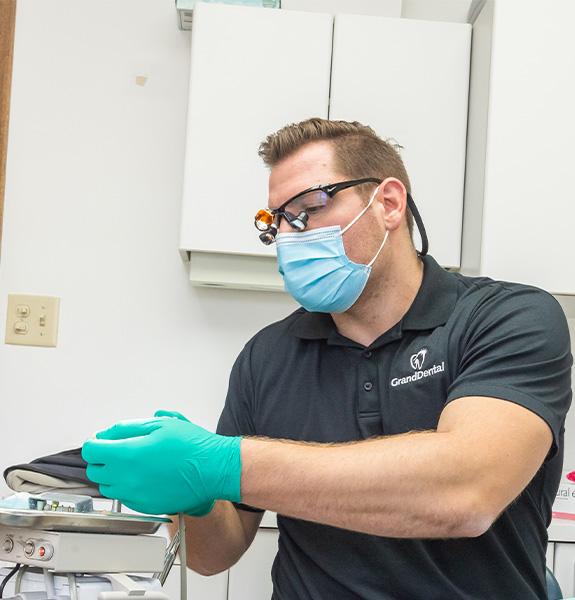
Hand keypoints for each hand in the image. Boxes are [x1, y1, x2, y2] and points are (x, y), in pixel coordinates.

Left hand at [82, 412, 241, 515]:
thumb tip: (108, 434)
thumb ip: (128, 428)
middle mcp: (127, 478)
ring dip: (113, 474)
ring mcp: (135, 495)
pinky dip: (128, 486)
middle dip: (102, 458)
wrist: (212, 469)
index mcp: (128, 454)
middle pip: (95, 470)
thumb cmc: (192, 446)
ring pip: (107, 486)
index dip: (95, 442)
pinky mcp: (145, 506)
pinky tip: (145, 475)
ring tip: (134, 463)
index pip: (91, 451)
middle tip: (119, 449)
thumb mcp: (161, 425)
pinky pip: (124, 497)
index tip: (101, 440)